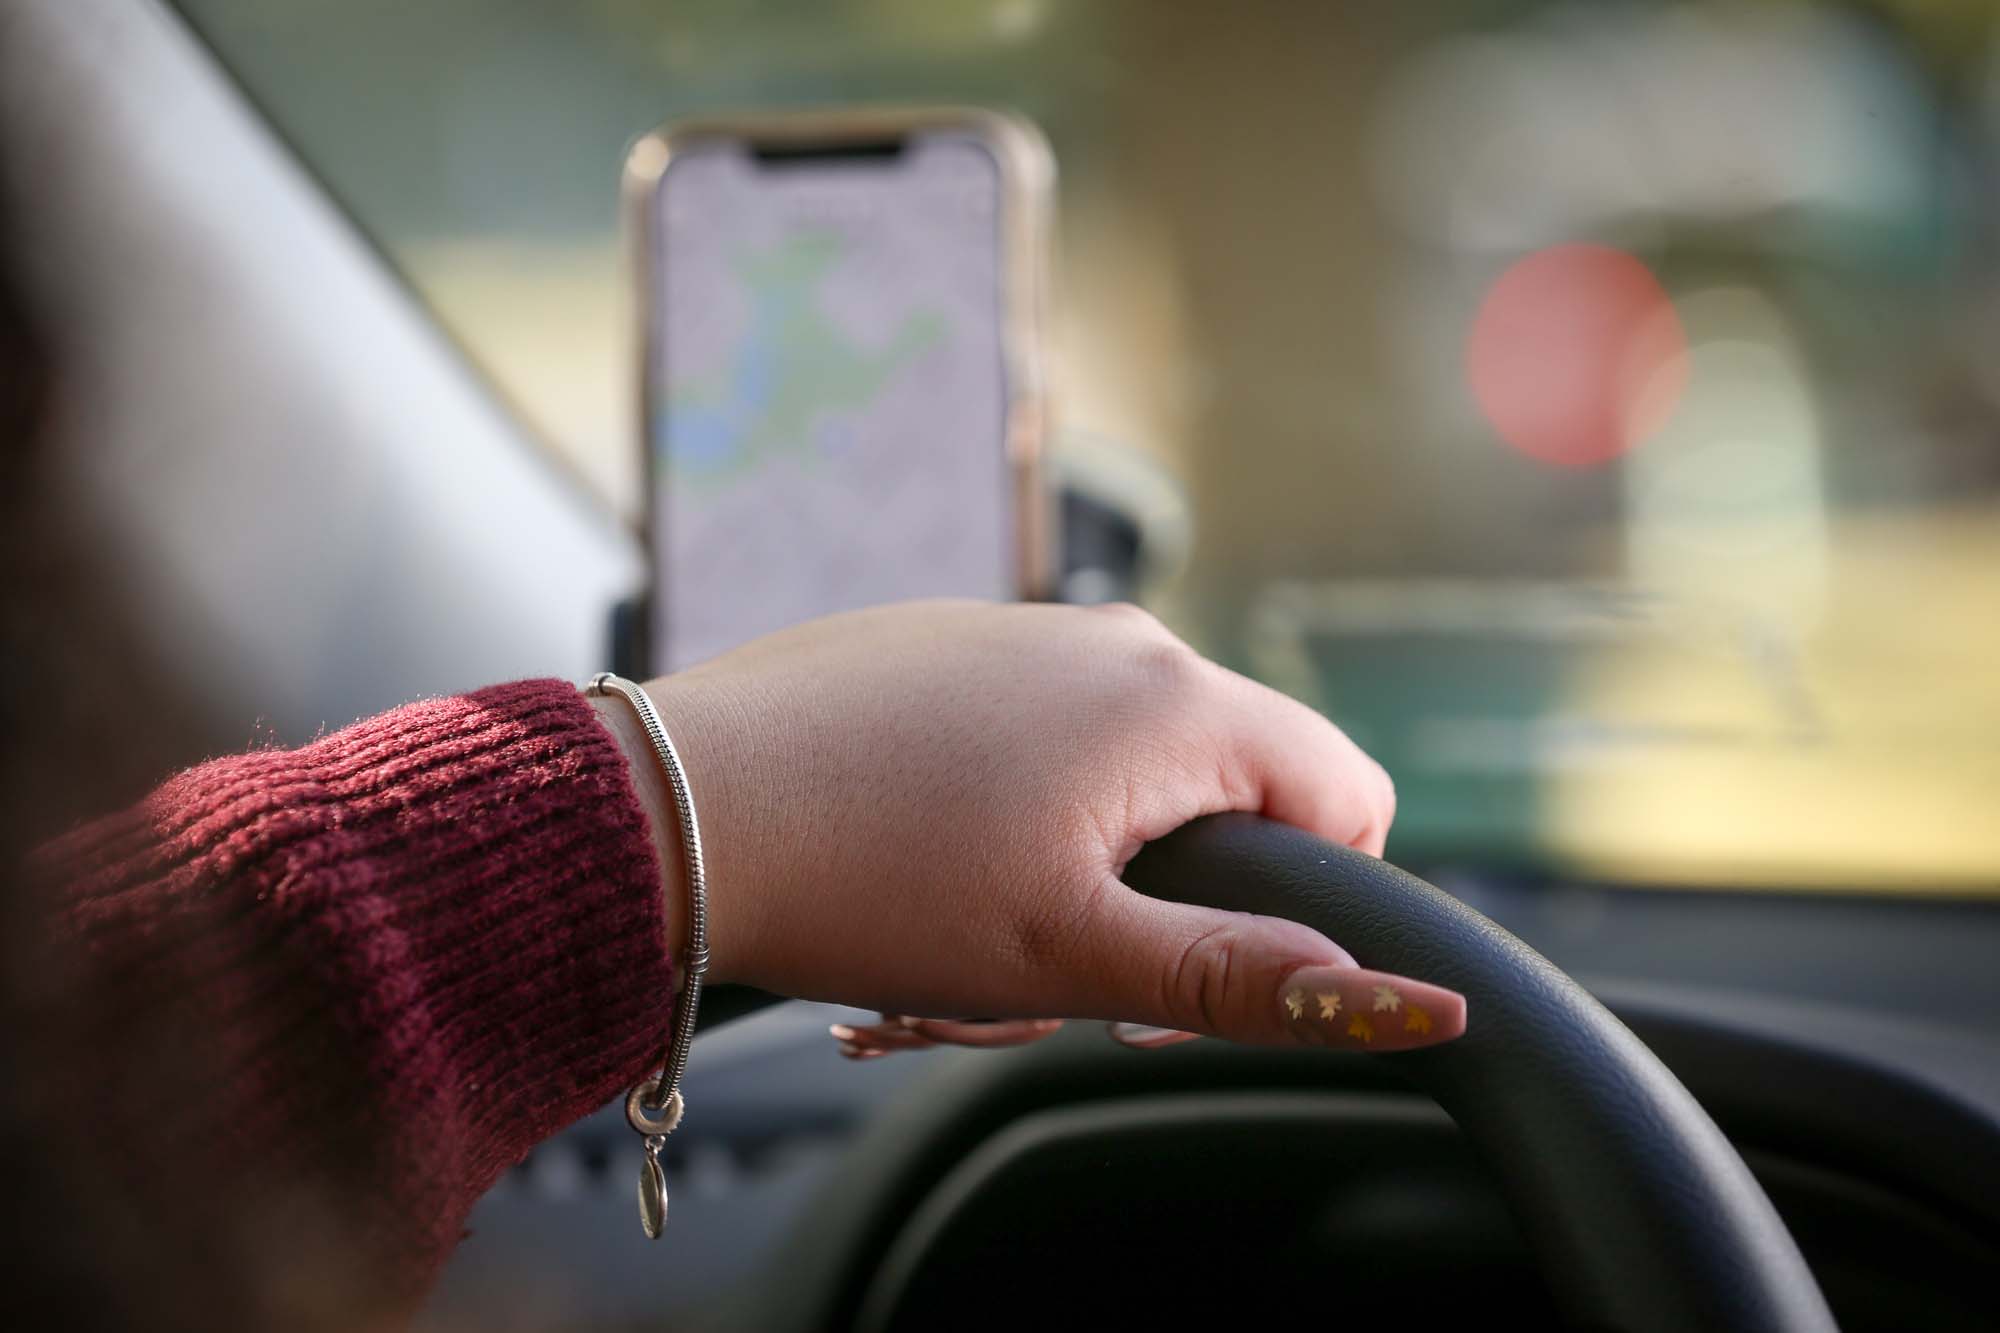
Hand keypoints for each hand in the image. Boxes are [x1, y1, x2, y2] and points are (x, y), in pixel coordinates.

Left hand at [596, 600, 1463, 1049]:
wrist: (678, 805)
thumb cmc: (872, 880)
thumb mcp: (1074, 955)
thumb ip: (1249, 980)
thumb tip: (1415, 1002)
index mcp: (1174, 705)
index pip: (1346, 795)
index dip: (1301, 909)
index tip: (1187, 975)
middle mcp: (1117, 641)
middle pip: (1233, 784)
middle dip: (1180, 891)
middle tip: (1067, 962)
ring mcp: (1029, 632)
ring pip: (1130, 765)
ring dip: (1092, 857)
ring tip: (980, 920)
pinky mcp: (954, 643)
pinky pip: (1043, 729)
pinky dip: (1021, 804)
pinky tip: (927, 855)